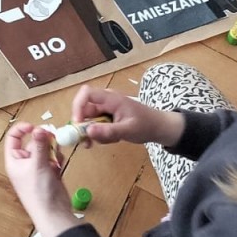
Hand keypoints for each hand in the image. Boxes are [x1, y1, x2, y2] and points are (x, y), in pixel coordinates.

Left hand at [4, 122, 84, 236]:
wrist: (53, 213)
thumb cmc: (39, 192)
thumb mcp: (38, 165)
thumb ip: (40, 145)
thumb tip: (40, 128)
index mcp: (15, 160)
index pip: (13, 138)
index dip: (23, 129)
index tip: (35, 127)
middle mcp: (24, 163)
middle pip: (33, 142)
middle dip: (44, 140)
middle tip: (54, 138)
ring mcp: (37, 168)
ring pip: (45, 149)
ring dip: (52, 149)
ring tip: (56, 157)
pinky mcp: (49, 172)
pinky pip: (53, 158)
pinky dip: (57, 158)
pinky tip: (60, 165)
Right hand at [70, 85, 184, 146]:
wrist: (159, 127)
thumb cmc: (146, 125)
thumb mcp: (128, 130)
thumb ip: (108, 131)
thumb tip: (87, 131)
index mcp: (111, 98)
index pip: (86, 94)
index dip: (77, 106)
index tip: (77, 125)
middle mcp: (106, 101)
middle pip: (84, 109)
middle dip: (83, 126)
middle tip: (87, 143)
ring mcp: (106, 109)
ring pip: (89, 120)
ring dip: (94, 133)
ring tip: (110, 140)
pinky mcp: (107, 117)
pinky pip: (96, 125)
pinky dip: (100, 134)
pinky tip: (113, 138)